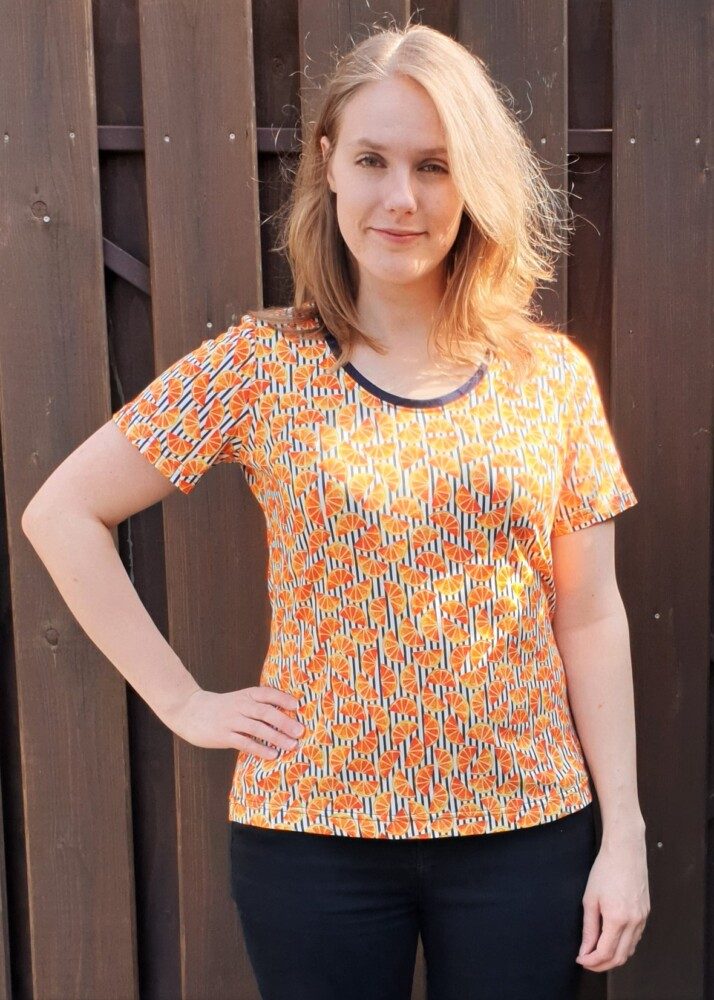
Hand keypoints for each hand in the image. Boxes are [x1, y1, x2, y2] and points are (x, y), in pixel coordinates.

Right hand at [165, 685, 304, 756]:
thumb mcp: (239, 699)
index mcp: (246, 695)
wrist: (189, 710)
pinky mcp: (223, 736)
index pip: (267, 694)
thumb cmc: (221, 707)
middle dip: (285, 722)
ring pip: (257, 728)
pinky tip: (272, 755)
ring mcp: (231, 721)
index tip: (297, 705)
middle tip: (300, 731)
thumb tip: (285, 714)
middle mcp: (240, 706)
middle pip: (265, 712)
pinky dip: (260, 749)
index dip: (282, 698)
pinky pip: (245, 743)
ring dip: (276, 737)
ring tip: (292, 745)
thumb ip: (257, 705)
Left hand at [576, 829, 649, 970]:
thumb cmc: (606, 869)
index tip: (580, 959)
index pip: (605, 953)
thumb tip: (585, 949)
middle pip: (620, 957)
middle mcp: (634, 922)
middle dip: (602, 965)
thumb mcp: (590, 899)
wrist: (625, 851)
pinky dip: (624, 946)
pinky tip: (612, 941)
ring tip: (597, 954)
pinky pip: (636, 938)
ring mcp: (642, 919)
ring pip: (630, 950)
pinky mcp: (646, 913)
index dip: (591, 961)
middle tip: (587, 962)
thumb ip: (589, 928)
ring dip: (614, 957)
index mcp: (618, 918)